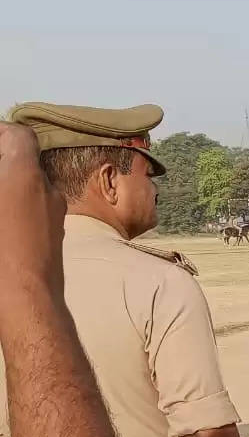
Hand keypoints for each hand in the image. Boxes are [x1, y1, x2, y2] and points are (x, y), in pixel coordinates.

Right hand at [0, 123, 66, 304]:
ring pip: (30, 191)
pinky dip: (16, 210)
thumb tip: (4, 181)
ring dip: (10, 189)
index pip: (19, 137)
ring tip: (1, 202)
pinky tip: (5, 223)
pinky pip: (34, 213)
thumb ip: (2, 179)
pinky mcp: (53, 239)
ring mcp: (55, 217)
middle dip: (2, 165)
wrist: (24, 303)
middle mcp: (48, 192)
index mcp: (25, 177)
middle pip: (24, 164)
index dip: (0, 133)